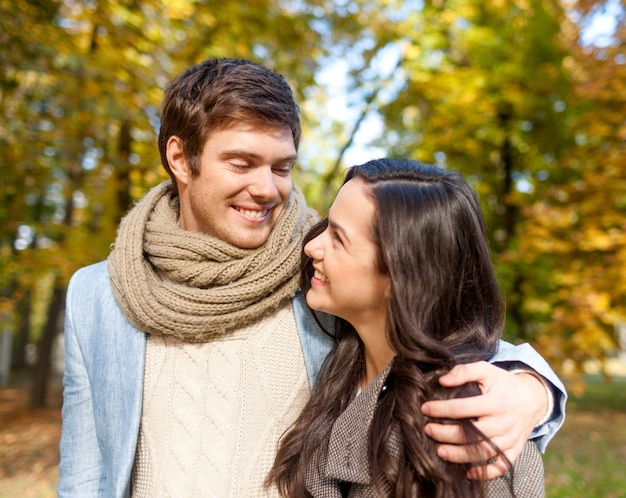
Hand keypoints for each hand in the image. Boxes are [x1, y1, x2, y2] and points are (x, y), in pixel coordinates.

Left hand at [421, 361, 547, 478]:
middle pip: (472, 434)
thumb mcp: (486, 370)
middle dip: (446, 434)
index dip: (441, 409)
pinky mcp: (515, 450)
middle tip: (428, 431)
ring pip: (483, 452)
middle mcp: (504, 422)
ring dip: (460, 455)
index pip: (463, 408)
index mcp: (496, 402)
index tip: (425, 409)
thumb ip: (463, 371)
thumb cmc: (503, 383)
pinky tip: (468, 472)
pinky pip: (502, 466)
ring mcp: (510, 439)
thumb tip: (442, 380)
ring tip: (440, 452)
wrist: (533, 397)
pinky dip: (486, 472)